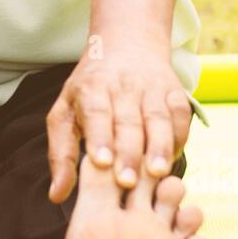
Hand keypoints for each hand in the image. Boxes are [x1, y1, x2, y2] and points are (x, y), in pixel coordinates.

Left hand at [47, 46, 192, 201]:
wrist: (127, 42)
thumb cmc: (89, 90)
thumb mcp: (65, 112)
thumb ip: (61, 154)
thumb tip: (57, 195)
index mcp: (91, 88)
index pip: (96, 112)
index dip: (99, 137)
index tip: (101, 163)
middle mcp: (122, 85)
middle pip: (127, 120)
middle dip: (128, 152)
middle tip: (127, 182)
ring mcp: (151, 87)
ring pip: (158, 117)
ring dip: (159, 145)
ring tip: (158, 173)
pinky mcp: (174, 90)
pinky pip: (180, 114)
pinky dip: (179, 136)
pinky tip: (172, 158)